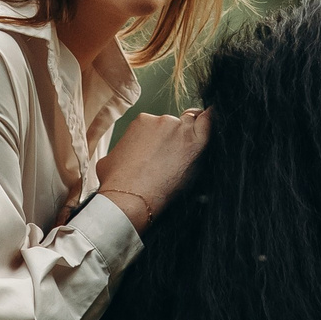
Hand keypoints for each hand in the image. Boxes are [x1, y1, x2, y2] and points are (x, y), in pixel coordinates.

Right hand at [96, 108, 211, 231]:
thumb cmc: (117, 183)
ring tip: (188, 153)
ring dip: (191, 135)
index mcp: (142, 122)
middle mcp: (162, 121)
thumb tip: (122, 156)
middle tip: (174, 157)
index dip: (161, 139)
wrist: (130, 198)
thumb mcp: (108, 160)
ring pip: (193, 124)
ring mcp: (180, 130)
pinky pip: (209, 124)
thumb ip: (121, 151)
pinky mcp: (195, 143)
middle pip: (176, 123)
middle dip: (176, 137)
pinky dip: (211, 123)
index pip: (159, 125)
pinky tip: (212, 124)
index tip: (161, 153)